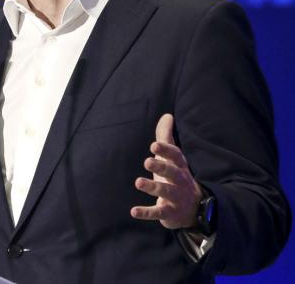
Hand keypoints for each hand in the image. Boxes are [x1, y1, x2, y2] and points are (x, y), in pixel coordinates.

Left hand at [130, 113, 202, 228]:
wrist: (196, 210)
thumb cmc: (177, 177)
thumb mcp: (173, 158)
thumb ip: (166, 137)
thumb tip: (167, 115)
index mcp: (179, 166)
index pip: (176, 156)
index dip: (166, 150)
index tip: (154, 145)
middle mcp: (180, 181)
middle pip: (172, 172)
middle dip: (161, 166)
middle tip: (147, 161)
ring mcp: (176, 197)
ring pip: (165, 191)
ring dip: (152, 187)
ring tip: (138, 182)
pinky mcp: (169, 213)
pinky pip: (158, 212)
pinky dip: (146, 212)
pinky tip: (133, 211)